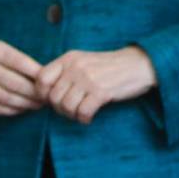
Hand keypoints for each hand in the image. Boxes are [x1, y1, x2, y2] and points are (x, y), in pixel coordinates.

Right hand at [0, 39, 44, 115]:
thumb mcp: (2, 49)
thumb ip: (21, 60)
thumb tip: (46, 76)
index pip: (21, 63)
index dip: (38, 74)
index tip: (50, 81)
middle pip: (16, 84)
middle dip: (35, 93)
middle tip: (47, 97)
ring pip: (9, 98)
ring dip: (27, 104)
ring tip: (38, 104)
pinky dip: (15, 110)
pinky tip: (23, 108)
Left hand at [36, 47, 157, 124]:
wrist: (137, 64)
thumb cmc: (108, 67)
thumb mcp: (83, 61)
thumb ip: (65, 72)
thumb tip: (45, 94)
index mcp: (69, 58)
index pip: (41, 78)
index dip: (42, 94)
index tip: (51, 101)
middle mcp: (75, 67)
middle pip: (53, 97)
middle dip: (59, 109)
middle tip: (71, 110)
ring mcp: (88, 79)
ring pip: (66, 106)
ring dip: (72, 115)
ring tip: (80, 113)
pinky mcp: (101, 92)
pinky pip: (82, 112)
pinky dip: (84, 119)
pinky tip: (89, 117)